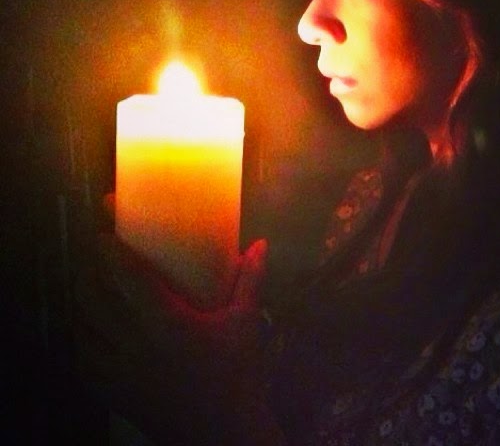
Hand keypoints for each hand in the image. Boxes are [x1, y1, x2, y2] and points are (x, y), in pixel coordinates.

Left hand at [73, 231, 271, 444]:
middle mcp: (134, 342)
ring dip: (81, 303)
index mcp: (166, 320)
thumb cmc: (237, 373)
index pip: (127, 277)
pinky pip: (84, 361)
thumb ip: (250, 279)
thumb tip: (260, 244)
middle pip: (94, 298)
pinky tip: (88, 331)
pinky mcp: (116, 392)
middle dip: (87, 271)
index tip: (103, 231)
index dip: (109, 251)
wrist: (224, 432)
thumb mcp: (245, 321)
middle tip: (93, 256)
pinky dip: (81, 340)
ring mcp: (120, 370)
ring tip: (87, 287)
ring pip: (84, 328)